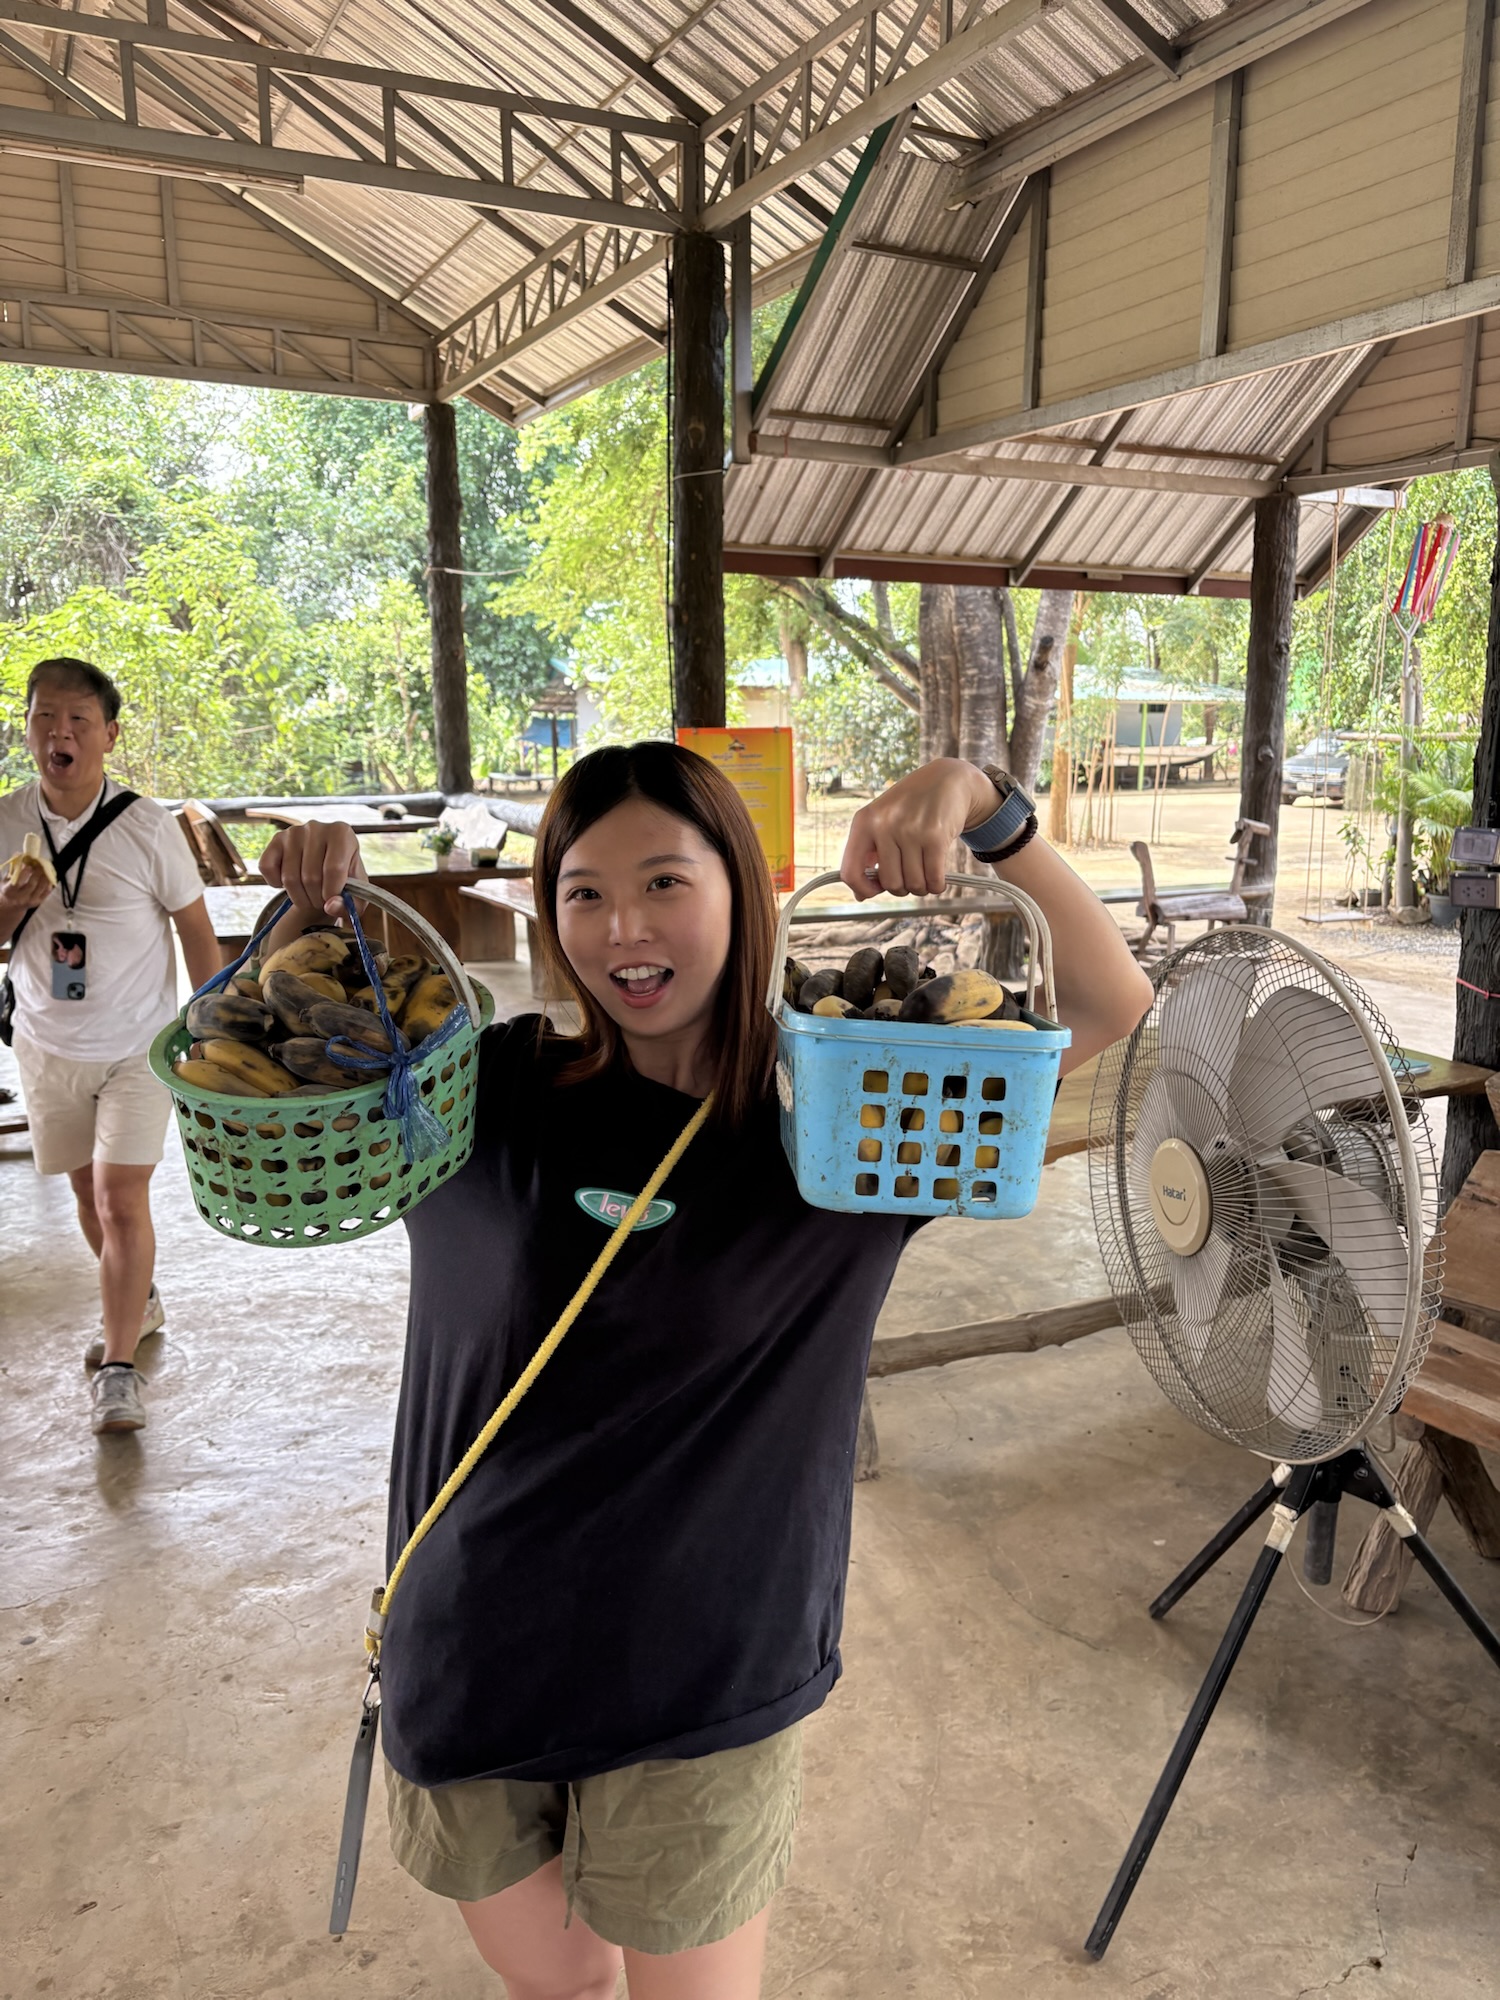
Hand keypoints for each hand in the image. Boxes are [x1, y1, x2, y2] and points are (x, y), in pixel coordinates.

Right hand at [0, 862, 54, 919]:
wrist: (11, 906)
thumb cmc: (8, 889)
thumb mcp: (6, 880)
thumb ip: (13, 868)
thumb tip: (19, 854)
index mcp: (9, 891)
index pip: (17, 883)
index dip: (24, 873)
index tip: (28, 865)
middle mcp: (20, 898)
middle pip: (31, 885)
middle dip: (36, 873)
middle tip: (40, 864)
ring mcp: (31, 901)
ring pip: (41, 888)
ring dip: (45, 876)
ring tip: (46, 867)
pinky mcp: (38, 902)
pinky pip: (46, 892)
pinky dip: (49, 883)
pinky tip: (49, 875)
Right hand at [260, 822, 365, 919]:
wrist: (325, 868)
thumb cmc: (344, 880)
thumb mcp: (356, 895)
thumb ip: (350, 904)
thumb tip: (330, 905)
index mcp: (342, 833)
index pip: (334, 869)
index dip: (331, 894)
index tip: (331, 901)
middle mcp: (316, 827)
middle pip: (311, 876)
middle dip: (316, 899)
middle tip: (320, 902)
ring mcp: (293, 832)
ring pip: (289, 878)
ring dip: (298, 898)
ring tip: (308, 897)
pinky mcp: (275, 840)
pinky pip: (267, 868)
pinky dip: (275, 884)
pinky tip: (289, 884)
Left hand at [839, 758, 997, 899]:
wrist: (946, 779)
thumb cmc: (911, 804)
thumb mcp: (882, 820)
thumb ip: (868, 854)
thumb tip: (860, 894)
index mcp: (864, 822)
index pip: (850, 871)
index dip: (863, 889)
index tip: (875, 890)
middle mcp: (884, 824)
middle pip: (889, 883)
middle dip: (901, 888)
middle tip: (909, 876)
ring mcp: (910, 830)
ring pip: (913, 884)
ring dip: (921, 887)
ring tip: (925, 874)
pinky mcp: (935, 836)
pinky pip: (933, 879)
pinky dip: (936, 885)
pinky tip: (937, 878)